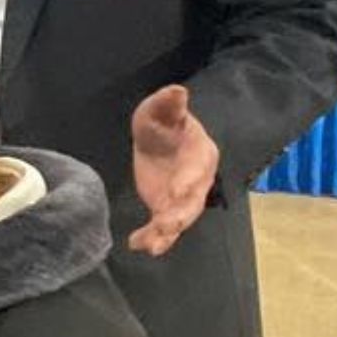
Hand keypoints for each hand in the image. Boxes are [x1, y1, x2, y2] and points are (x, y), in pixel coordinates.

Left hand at [129, 84, 217, 256]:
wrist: (161, 139)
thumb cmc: (165, 122)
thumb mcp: (161, 109)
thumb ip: (169, 103)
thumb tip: (177, 91)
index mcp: (200, 153)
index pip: (197, 168)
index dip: (189, 180)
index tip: (177, 190)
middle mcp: (196, 180)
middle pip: (192, 201)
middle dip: (180, 214)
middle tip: (167, 225)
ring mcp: (182, 198)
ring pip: (178, 219)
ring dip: (165, 233)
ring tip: (149, 245)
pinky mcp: (166, 208)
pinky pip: (162, 227)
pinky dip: (152, 238)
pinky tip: (137, 244)